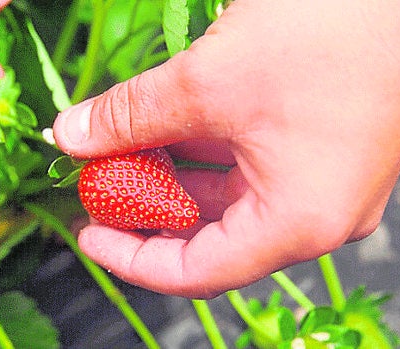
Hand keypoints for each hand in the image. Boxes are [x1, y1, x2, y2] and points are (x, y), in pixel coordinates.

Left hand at [53, 0, 399, 297]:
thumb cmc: (327, 34)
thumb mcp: (204, 83)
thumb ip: (130, 116)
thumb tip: (73, 134)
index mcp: (296, 223)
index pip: (196, 273)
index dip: (130, 258)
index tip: (88, 232)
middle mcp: (315, 217)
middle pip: (209, 237)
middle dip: (146, 210)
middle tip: (98, 183)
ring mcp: (321, 186)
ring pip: (227, 201)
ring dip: (171, 178)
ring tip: (122, 150)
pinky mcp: (319, 154)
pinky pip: (250, 172)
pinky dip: (203, 157)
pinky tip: (166, 131)